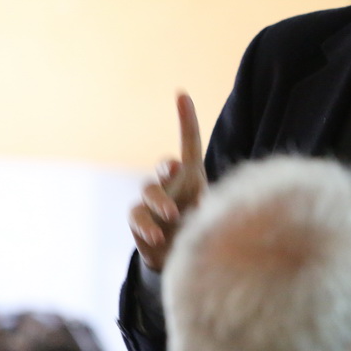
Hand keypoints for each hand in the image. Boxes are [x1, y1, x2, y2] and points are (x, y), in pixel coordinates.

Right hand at [129, 92, 207, 271]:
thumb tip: (203, 206)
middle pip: (164, 166)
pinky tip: (157, 235)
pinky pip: (138, 216)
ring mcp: (151, 200)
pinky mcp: (139, 219)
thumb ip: (210, 206)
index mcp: (191, 175)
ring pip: (148, 190)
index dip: (186, 120)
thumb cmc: (200, 226)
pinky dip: (147, 225)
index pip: (188, 143)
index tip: (182, 95)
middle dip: (167, 165)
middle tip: (174, 170)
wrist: (181, 255)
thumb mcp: (212, 213)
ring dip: (160, 201)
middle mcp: (169, 183)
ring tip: (173, 215)